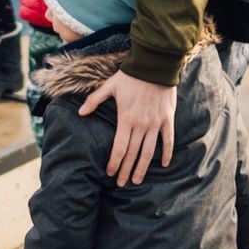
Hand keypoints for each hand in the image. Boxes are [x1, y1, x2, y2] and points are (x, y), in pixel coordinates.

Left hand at [78, 70, 177, 185]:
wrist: (154, 65)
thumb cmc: (130, 76)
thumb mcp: (109, 86)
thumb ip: (94, 100)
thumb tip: (80, 113)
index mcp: (126, 119)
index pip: (119, 148)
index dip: (115, 163)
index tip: (110, 173)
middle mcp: (141, 124)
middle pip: (133, 154)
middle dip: (126, 170)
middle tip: (122, 184)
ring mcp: (155, 123)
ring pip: (149, 152)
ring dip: (143, 168)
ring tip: (138, 180)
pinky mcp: (167, 119)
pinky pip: (168, 140)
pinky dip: (167, 153)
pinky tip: (164, 165)